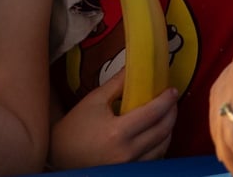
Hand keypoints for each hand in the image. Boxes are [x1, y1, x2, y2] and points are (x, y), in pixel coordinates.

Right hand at [49, 70, 177, 168]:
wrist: (59, 155)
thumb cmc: (75, 126)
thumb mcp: (95, 100)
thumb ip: (118, 83)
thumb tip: (136, 67)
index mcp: (118, 132)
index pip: (152, 113)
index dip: (166, 100)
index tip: (172, 90)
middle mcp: (127, 153)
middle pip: (162, 131)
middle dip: (172, 113)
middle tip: (173, 100)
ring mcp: (129, 167)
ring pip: (162, 148)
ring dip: (169, 130)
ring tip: (168, 115)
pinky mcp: (129, 173)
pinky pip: (153, 159)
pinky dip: (160, 145)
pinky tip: (158, 134)